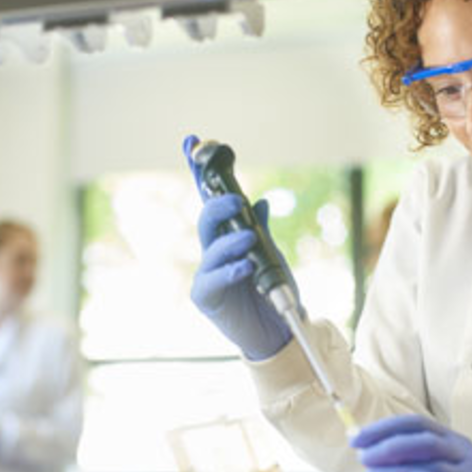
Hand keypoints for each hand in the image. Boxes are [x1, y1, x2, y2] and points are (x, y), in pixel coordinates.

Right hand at [184, 134, 294, 359]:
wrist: (277, 329)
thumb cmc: (271, 291)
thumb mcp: (271, 255)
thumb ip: (260, 230)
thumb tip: (259, 201)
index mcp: (226, 238)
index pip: (211, 202)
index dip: (200, 173)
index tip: (194, 142)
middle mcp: (213, 252)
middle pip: (206, 221)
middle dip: (217, 206)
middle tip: (234, 200)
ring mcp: (207, 275)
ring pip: (210, 249)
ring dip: (230, 241)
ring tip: (250, 239)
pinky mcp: (206, 298)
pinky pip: (212, 281)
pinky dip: (229, 271)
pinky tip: (246, 266)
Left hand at [350, 414, 471, 471]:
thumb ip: (398, 457)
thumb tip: (363, 444)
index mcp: (450, 438)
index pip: (416, 423)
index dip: (384, 428)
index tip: (356, 439)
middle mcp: (465, 452)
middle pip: (426, 440)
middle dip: (389, 446)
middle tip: (362, 457)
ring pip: (433, 466)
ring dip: (396, 469)